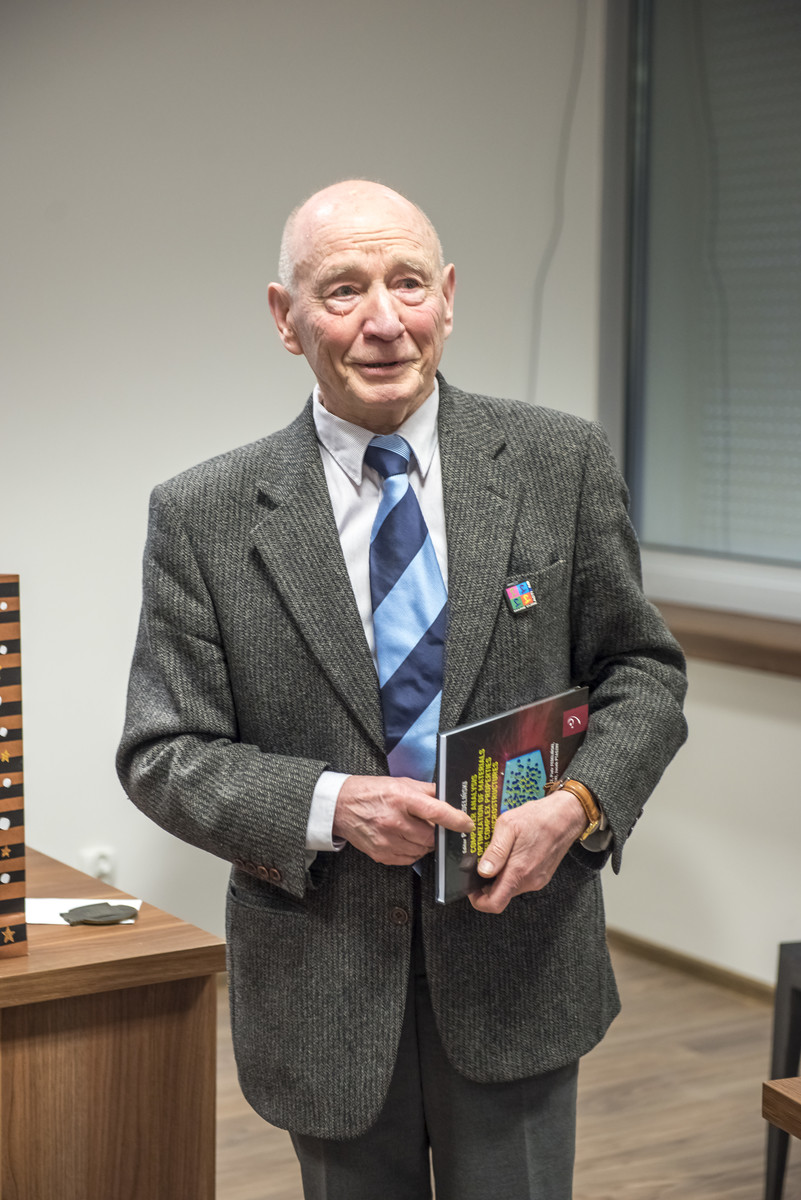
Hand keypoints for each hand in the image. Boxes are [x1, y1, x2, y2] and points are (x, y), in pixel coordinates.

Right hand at [333, 775, 473, 866]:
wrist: (341, 806)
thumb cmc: (372, 791)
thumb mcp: (401, 783)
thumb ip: (427, 790)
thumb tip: (450, 795)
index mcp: (401, 799)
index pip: (436, 812)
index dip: (456, 820)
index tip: (468, 824)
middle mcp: (394, 821)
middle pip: (431, 836)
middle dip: (438, 833)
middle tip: (436, 826)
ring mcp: (387, 840)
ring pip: (422, 850)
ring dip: (426, 843)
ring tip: (417, 831)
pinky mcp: (381, 854)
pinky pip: (409, 859)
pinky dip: (414, 851)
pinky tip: (407, 839)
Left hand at [468, 791, 586, 913]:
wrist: (566, 815)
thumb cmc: (538, 817)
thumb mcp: (508, 825)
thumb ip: (495, 851)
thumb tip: (483, 871)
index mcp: (519, 870)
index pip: (495, 903)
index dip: (478, 900)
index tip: (471, 888)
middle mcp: (530, 881)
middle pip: (501, 895)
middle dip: (487, 884)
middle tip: (481, 863)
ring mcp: (537, 880)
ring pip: (511, 888)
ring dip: (500, 876)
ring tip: (498, 854)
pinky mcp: (542, 876)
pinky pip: (521, 881)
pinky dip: (512, 872)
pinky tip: (512, 854)